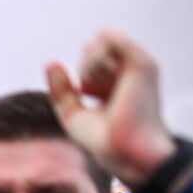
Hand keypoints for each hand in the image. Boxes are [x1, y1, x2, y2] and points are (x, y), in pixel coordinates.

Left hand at [46, 30, 174, 186]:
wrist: (123, 151)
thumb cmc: (102, 141)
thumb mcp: (72, 113)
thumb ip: (61, 89)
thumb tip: (50, 62)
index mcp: (119, 86)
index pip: (93, 63)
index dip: (84, 76)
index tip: (87, 96)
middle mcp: (130, 74)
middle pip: (95, 51)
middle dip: (86, 67)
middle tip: (89, 92)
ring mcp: (137, 69)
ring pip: (102, 42)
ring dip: (89, 62)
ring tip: (92, 87)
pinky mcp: (142, 65)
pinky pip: (110, 41)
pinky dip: (94, 57)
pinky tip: (93, 76)